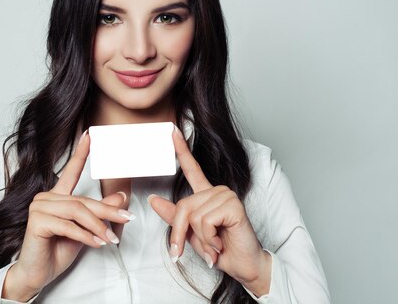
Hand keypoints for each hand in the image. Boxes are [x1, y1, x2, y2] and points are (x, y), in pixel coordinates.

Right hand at [3, 130, 132, 300]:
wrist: (37, 273)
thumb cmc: (58, 250)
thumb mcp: (85, 229)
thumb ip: (99, 211)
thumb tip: (121, 195)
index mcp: (57, 195)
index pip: (71, 171)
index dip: (81, 152)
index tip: (90, 135)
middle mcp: (46, 197)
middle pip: (83, 200)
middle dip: (108, 210)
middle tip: (128, 218)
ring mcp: (39, 207)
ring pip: (78, 212)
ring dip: (98, 227)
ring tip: (111, 239)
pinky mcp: (37, 221)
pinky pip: (68, 226)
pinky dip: (86, 236)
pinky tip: (96, 244)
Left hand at [148, 127, 271, 294]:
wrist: (244, 266)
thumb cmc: (220, 250)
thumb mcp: (192, 233)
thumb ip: (175, 216)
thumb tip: (153, 200)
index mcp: (207, 194)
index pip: (192, 168)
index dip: (181, 149)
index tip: (171, 131)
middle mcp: (218, 191)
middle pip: (184, 205)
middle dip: (181, 233)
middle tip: (189, 250)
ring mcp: (227, 195)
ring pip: (194, 215)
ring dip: (201, 239)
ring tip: (214, 245)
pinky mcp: (233, 205)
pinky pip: (205, 221)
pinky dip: (209, 239)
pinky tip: (220, 243)